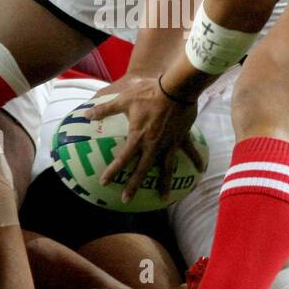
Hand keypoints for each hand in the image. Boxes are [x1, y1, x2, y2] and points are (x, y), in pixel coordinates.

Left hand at [89, 74, 205, 203]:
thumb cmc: (148, 93)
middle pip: (142, 170)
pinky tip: (201, 169)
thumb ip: (105, 109)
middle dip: (133, 186)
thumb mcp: (124, 100)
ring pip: (166, 168)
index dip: (112, 171)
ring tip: (164, 198)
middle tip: (126, 200)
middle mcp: (153, 146)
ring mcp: (169, 144)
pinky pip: (189, 151)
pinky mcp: (182, 138)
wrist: (175, 89)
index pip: (122, 159)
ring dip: (164, 183)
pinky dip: (195, 159)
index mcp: (138, 138)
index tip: (104, 183)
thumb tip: (87, 114)